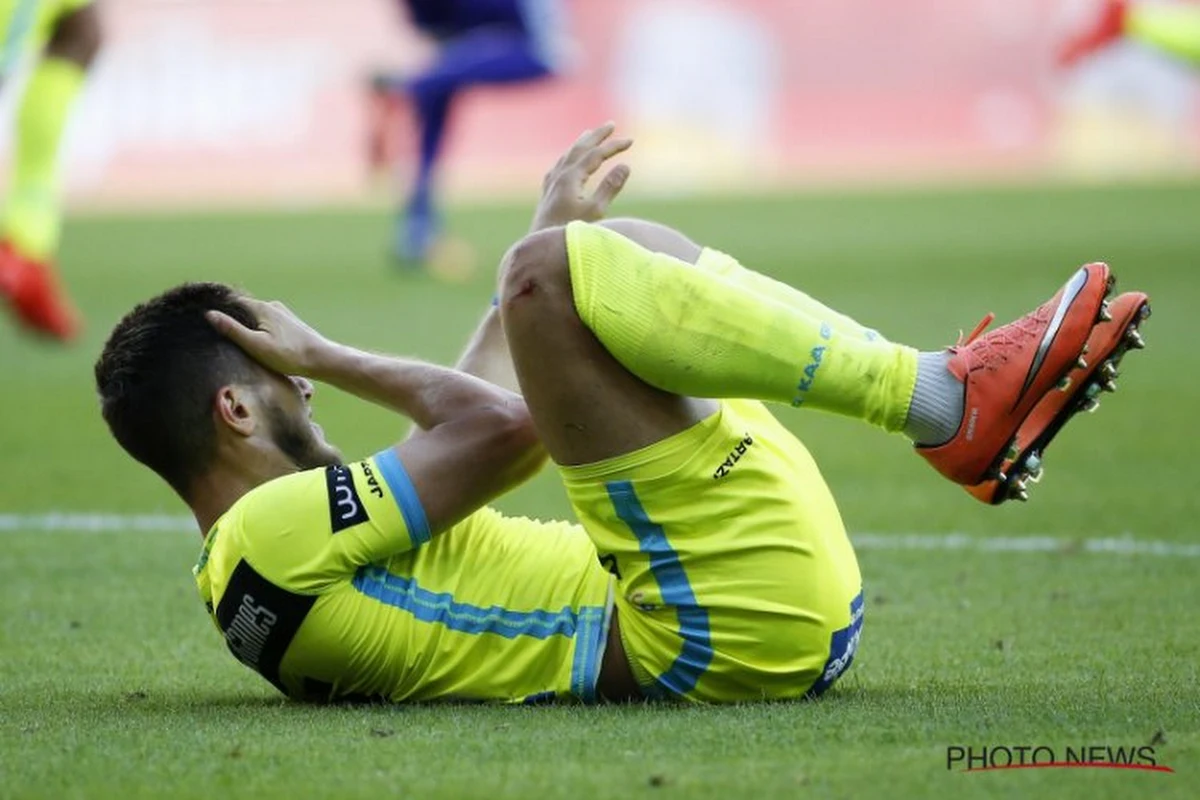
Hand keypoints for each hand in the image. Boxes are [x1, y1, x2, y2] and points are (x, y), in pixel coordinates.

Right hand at [206, 298, 335, 377]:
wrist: (321, 360)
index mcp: (261, 308)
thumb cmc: (288, 355)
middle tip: (217, 331)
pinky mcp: (290, 324)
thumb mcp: (255, 345)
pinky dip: (259, 328)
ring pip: (257, 316)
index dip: (219, 309)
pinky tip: (257, 340)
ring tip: (235, 338)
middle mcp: (272, 306)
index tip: (204, 318)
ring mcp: (283, 314)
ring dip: (247, 324)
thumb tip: (209, 314)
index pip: (233, 301)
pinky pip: (267, 322)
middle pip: (245, 308)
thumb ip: (232, 330)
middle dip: (232, 317)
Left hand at [531, 122, 632, 230]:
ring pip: (567, 156)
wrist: (541, 249)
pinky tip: (567, 162)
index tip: (630, 141)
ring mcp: (551, 184)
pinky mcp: (547, 194)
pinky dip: (568, 158)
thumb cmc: (569, 232)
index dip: (613, 146)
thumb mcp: (595, 212)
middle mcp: (558, 176)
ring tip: (589, 135)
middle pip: (579, 148)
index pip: (595, 154)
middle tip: (611, 125)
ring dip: (581, 144)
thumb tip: (625, 166)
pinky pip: (558, 166)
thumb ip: (610, 188)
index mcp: (570, 178)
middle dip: (596, 136)